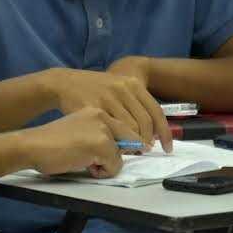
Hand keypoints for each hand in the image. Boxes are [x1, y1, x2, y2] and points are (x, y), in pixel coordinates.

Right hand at [19, 107, 132, 177]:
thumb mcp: (79, 131)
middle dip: (120, 153)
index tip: (116, 152)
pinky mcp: (101, 144)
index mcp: (97, 111)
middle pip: (132, 139)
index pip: (126, 128)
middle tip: (99, 159)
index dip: (125, 144)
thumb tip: (124, 150)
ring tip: (85, 160)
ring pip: (122, 155)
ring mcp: (103, 129)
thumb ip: (100, 134)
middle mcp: (103, 116)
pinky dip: (102, 172)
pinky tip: (83, 164)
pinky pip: (114, 166)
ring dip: (106, 164)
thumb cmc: (50, 143)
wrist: (32, 145)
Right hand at [43, 65, 171, 152]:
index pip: (156, 111)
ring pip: (129, 129)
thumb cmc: (94, 90)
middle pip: (145, 123)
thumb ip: (135, 105)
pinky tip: (112, 145)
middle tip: (143, 150)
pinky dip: (115, 142)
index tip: (168, 147)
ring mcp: (107, 97)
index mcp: (132, 83)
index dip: (165, 133)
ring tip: (126, 148)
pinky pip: (110, 131)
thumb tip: (155, 131)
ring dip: (130, 143)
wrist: (64, 82)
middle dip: (146, 141)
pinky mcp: (92, 107)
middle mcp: (122, 88)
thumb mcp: (118, 89)